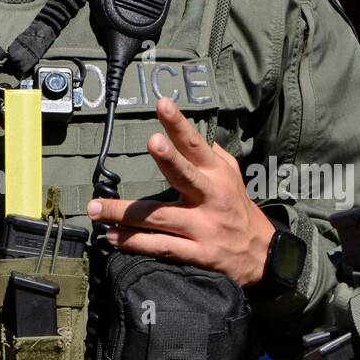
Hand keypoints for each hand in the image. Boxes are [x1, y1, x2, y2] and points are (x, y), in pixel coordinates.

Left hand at [87, 98, 276, 286]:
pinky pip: (162, 247)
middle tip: (150, 142)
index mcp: (216, 175)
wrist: (264, 256)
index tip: (163, 104)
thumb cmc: (240, 211)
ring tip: (96, 208)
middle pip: (185, 175)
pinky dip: (134, 243)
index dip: (179, 125)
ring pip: (160, 217)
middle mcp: (210, 198)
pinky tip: (113, 237)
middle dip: (169, 158)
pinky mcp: (199, 254)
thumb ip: (213, 155)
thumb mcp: (234, 177)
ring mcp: (204, 227)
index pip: (195, 145)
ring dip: (124, 213)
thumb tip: (196, 134)